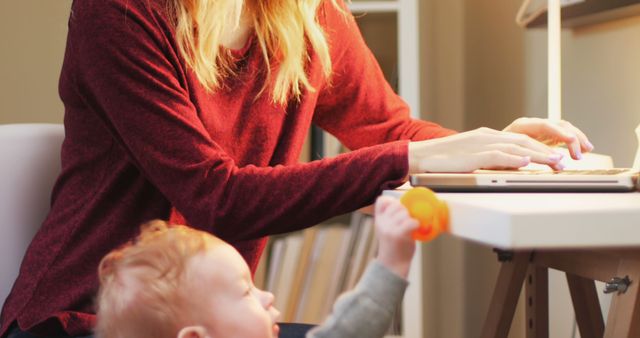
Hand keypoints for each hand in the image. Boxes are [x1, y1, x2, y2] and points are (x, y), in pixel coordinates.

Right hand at [374, 196, 419, 278]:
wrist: (392, 265)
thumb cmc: (393, 247)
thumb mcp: (386, 230)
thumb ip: (391, 219)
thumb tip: (404, 205)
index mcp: (379, 220)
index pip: (381, 201)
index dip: (391, 201)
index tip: (398, 208)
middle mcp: (382, 223)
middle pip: (396, 205)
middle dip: (405, 211)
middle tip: (407, 221)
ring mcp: (390, 228)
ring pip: (405, 213)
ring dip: (411, 218)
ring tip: (411, 228)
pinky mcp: (399, 234)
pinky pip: (411, 222)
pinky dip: (416, 224)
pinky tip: (416, 230)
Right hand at [408, 127, 564, 172]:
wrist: (416, 157)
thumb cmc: (441, 162)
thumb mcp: (470, 158)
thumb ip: (490, 161)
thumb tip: (511, 168)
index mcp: (487, 136)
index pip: (521, 139)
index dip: (542, 147)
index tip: (558, 157)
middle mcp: (486, 136)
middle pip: (524, 140)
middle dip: (547, 149)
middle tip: (564, 160)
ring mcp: (478, 144)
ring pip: (514, 146)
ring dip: (537, 154)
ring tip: (555, 161)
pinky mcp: (470, 155)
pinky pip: (495, 155)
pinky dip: (512, 158)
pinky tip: (525, 162)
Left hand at [503, 117, 593, 159]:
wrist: (489, 149)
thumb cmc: (494, 153)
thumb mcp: (503, 155)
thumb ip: (518, 156)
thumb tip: (532, 161)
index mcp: (521, 126)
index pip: (545, 125)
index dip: (559, 134)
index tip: (570, 141)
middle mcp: (532, 125)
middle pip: (558, 125)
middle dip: (572, 138)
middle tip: (579, 154)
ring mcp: (540, 130)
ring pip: (564, 129)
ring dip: (577, 139)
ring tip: (586, 151)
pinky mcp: (545, 137)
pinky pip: (564, 136)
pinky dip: (574, 142)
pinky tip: (583, 150)